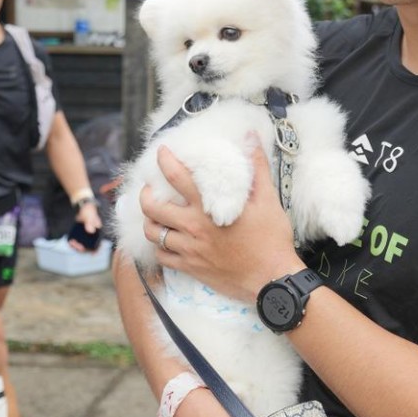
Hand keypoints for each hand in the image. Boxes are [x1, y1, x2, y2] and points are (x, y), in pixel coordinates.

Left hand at [68, 200, 101, 251]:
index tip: (92, 254)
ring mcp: (86, 235)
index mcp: (98, 231)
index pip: (99, 243)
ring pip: (83, 245)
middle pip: (89, 246)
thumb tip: (90, 231)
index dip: (97, 249)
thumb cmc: (88, 209)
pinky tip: (70, 241)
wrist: (82, 205)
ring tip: (72, 243)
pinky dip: (74, 243)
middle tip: (76, 245)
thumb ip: (90, 222)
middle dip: (83, 248)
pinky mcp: (80, 233)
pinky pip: (78, 241)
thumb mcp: (89, 215)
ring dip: (78, 247)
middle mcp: (93, 235)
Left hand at [141, 143, 300, 302]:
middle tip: (149, 190)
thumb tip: (252, 137)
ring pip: (153, 233)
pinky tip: (165, 242)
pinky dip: (159, 247)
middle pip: (153, 208)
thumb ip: (257, 168)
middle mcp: (193, 227)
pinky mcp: (190, 268)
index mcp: (208, 208)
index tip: (161, 153)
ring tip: (153, 215)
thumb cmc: (271, 239)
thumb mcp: (268, 200)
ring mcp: (189, 249)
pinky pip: (162, 257)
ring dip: (149, 222)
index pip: (177, 177)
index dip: (165, 161)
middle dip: (145, 195)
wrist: (272, 279)